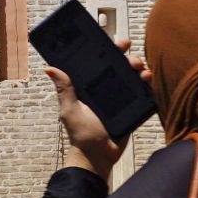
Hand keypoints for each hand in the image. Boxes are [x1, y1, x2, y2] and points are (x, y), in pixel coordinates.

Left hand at [47, 37, 150, 182]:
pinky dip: (147, 82)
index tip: (114, 42)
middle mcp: (106, 87)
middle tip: (128, 54)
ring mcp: (121, 96)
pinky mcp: (133, 107)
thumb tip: (50, 69)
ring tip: (140, 68)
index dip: (108, 49)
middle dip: (126, 54)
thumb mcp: (69, 110)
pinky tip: (147, 78)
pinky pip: (143, 91)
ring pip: (133, 74)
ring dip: (138, 66)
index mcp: (91, 84)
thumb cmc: (81, 134)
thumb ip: (64, 89)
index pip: (100, 61)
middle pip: (119, 64)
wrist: (98, 156)